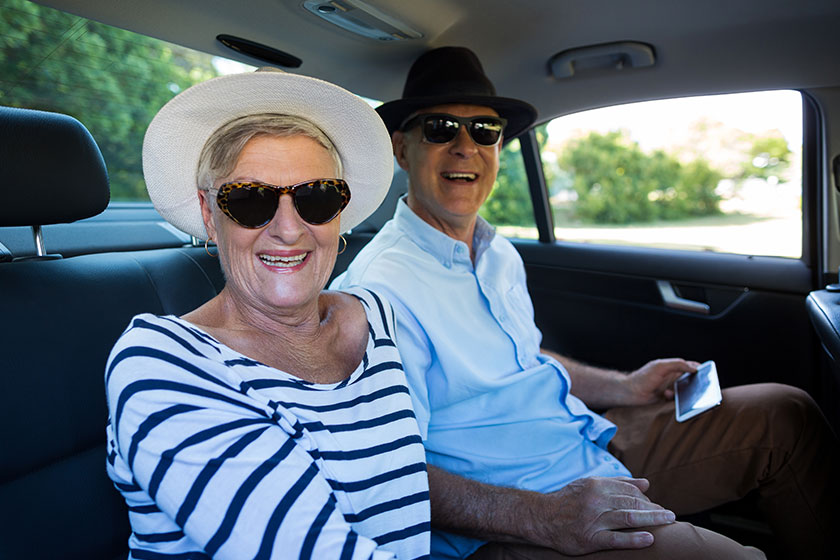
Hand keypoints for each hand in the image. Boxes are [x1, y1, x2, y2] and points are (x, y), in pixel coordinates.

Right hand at [530, 477, 674, 554]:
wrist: (541, 517)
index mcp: (597, 485)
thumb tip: (646, 483)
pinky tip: (650, 538)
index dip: (646, 498)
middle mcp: (596, 500)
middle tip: (670, 515)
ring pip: (629, 518)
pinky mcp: (590, 538)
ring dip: (652, 519)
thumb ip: (617, 483)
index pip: (630, 490)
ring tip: (668, 521)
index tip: (657, 505)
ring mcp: (594, 520)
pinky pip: (617, 539)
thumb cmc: (568, 500)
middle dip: (654, 509)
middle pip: (633, 503)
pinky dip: (635, 539)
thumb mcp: (589, 484)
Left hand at [623, 358, 699, 405]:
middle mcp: (673, 376)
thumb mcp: (660, 366)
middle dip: (696, 382)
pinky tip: (666, 394)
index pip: (690, 366)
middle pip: (690, 379)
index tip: (707, 372)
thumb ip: (677, 364)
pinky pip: (678, 399)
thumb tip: (694, 368)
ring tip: (682, 391)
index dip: (699, 368)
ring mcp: (671, 387)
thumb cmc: (643, 377)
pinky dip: (674, 397)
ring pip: (685, 390)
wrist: (630, 392)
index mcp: (672, 366)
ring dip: (685, 392)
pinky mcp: (668, 398)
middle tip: (701, 386)